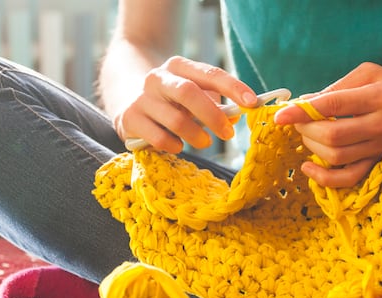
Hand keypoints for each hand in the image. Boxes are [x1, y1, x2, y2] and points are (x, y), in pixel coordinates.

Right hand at [115, 56, 257, 152]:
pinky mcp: (130, 119)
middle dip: (213, 116)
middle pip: (189, 93)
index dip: (233, 87)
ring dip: (196, 135)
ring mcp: (142, 98)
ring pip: (176, 120)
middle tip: (228, 134)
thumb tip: (235, 117)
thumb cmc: (173, 102)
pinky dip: (175, 146)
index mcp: (178, 66)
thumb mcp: (195, 97)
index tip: (252, 103)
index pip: (210, 73)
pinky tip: (178, 146)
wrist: (129, 102)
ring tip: (204, 142)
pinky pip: (160, 138)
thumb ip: (216, 105)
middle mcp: (158, 78)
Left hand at [275, 62, 381, 187]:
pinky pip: (348, 179)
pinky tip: (309, 166)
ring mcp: (380, 148)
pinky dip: (324, 178)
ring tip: (307, 134)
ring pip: (336, 157)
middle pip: (333, 136)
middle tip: (298, 121)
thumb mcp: (369, 74)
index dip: (302, 111)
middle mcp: (381, 124)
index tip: (281, 115)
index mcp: (379, 96)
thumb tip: (302, 102)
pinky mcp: (378, 163)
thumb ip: (336, 87)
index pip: (333, 105)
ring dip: (312, 146)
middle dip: (306, 129)